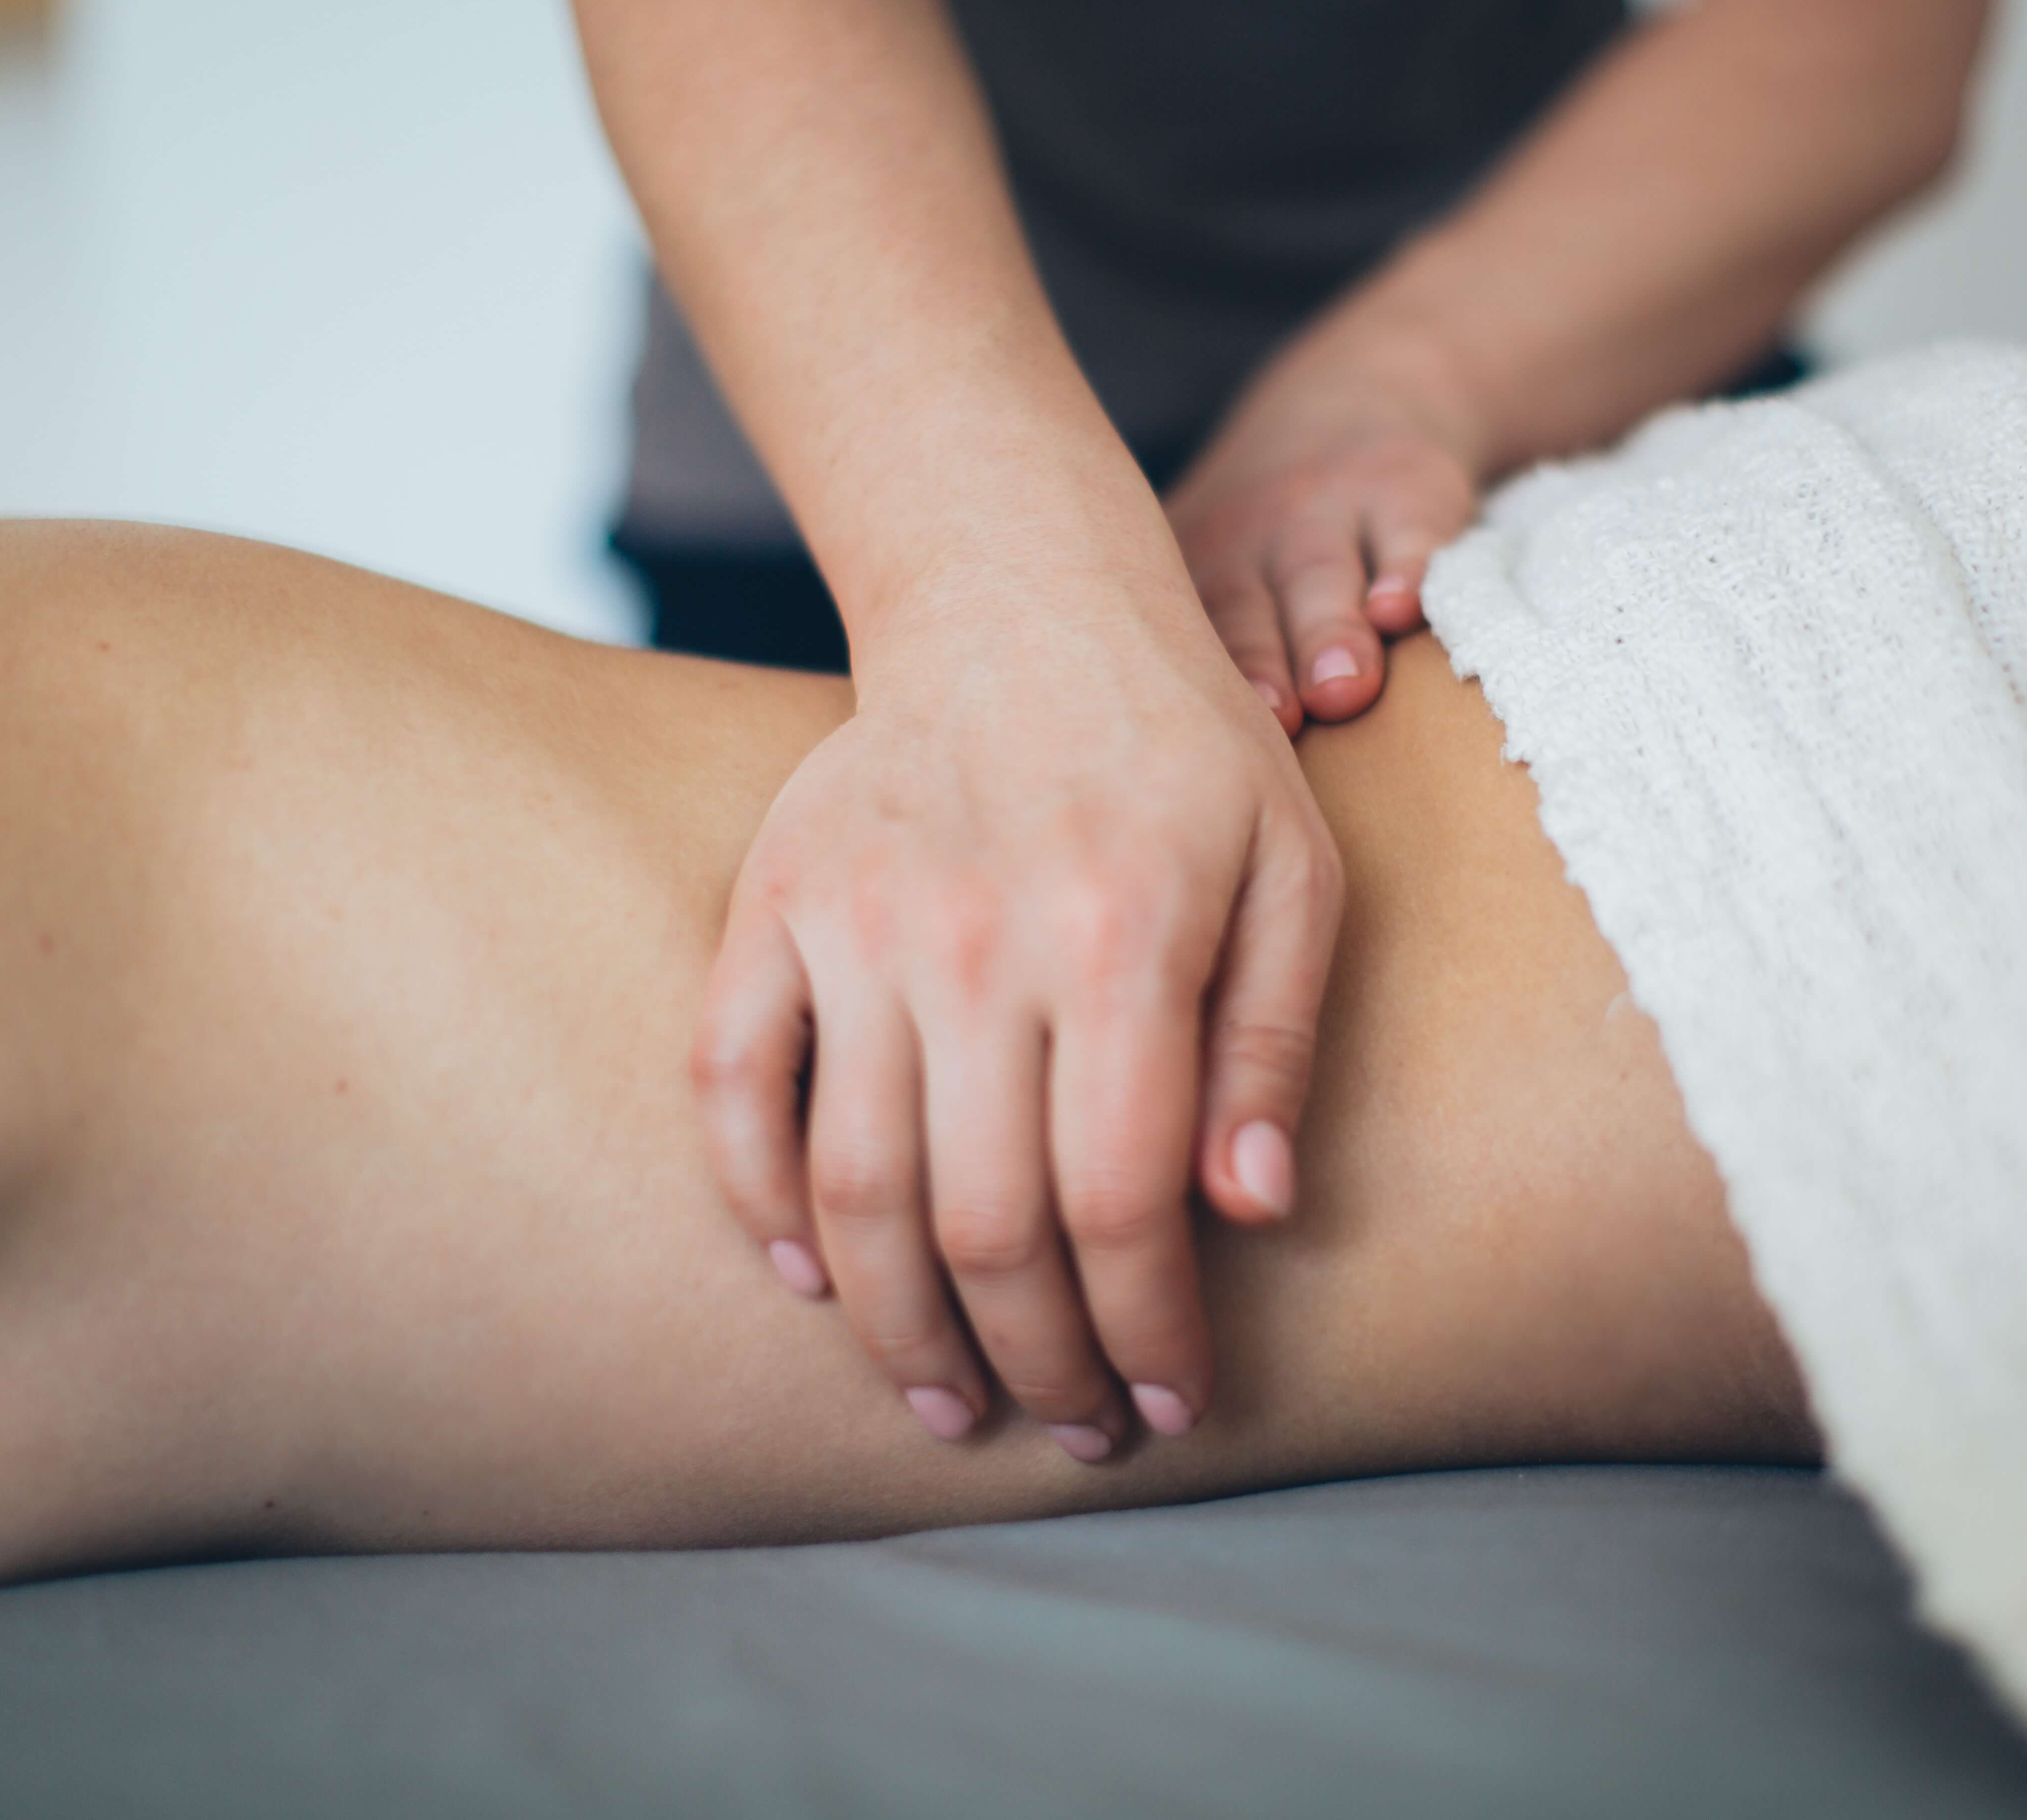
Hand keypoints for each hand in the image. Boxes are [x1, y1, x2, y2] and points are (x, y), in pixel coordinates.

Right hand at [693, 550, 1341, 1461]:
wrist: (1023, 602)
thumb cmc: (1186, 752)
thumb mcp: (1294, 873)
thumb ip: (1276, 1042)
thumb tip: (1251, 1213)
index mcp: (1124, 936)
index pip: (1122, 1201)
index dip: (1145, 1331)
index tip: (1171, 1402)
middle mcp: (977, 939)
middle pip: (986, 1225)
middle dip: (1037, 1362)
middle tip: (1073, 1425)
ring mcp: (855, 924)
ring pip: (854, 1186)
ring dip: (901, 1329)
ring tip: (951, 1404)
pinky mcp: (770, 904)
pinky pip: (731, 1083)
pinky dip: (758, 1199)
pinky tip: (814, 1282)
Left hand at [1168, 334, 1484, 732]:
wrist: (1346, 402)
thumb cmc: (1258, 544)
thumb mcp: (1200, 577)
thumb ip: (1174, 669)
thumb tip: (1140, 824)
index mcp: (1187, 578)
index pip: (1176, 641)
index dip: (1183, 690)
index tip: (1194, 746)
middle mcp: (1247, 540)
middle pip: (1245, 611)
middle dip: (1261, 666)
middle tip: (1281, 721)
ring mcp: (1326, 509)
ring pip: (1321, 576)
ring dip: (1329, 630)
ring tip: (1346, 687)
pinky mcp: (1407, 487)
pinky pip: (1408, 531)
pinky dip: (1411, 566)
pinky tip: (1409, 607)